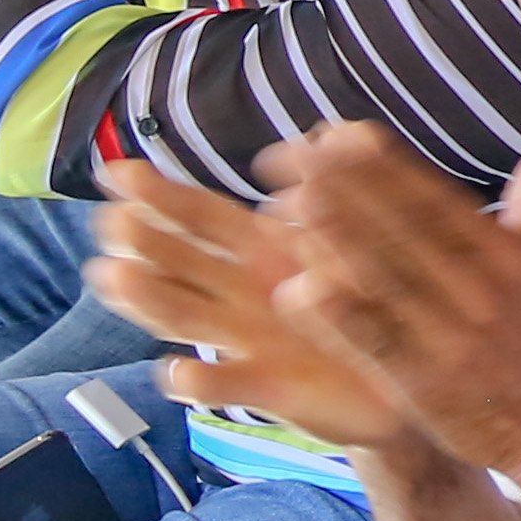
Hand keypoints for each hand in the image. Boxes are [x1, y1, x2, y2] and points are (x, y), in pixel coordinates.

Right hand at [86, 159, 407, 449]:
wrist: (410, 372)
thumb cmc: (371, 300)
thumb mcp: (354, 239)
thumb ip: (334, 193)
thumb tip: (326, 132)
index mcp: (263, 252)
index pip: (202, 216)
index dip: (161, 195)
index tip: (118, 173)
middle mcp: (243, 294)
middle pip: (180, 261)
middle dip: (144, 240)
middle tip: (110, 220)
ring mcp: (248, 341)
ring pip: (187, 316)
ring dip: (149, 298)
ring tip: (114, 277)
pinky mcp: (269, 388)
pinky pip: (229, 384)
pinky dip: (201, 380)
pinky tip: (177, 371)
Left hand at [267, 126, 520, 483]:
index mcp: (503, 254)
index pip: (433, 197)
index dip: (383, 164)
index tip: (335, 132)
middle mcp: (479, 287)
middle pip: (403, 229)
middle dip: (346, 188)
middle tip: (292, 153)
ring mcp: (451, 335)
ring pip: (387, 280)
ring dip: (337, 240)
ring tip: (289, 203)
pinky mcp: (427, 383)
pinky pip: (380, 344)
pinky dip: (344, 319)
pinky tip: (302, 292)